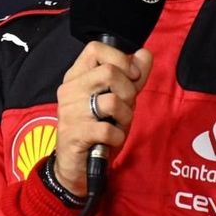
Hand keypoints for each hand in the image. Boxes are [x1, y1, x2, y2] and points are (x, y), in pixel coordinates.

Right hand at [52, 42, 152, 195]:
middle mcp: (69, 89)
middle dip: (128, 91)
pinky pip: (108, 129)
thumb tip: (145, 54)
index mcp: (77, 76)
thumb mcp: (119, 100)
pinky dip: (117, 136)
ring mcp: (70, 111)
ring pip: (112, 100)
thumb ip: (132, 77)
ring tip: (118, 125)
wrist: (77, 166)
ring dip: (125, 116)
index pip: (95, 48)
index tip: (131, 76)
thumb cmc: (98, 129)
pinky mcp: (74, 134)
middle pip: (109, 72)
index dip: (120, 58)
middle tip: (125, 107)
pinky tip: (111, 140)